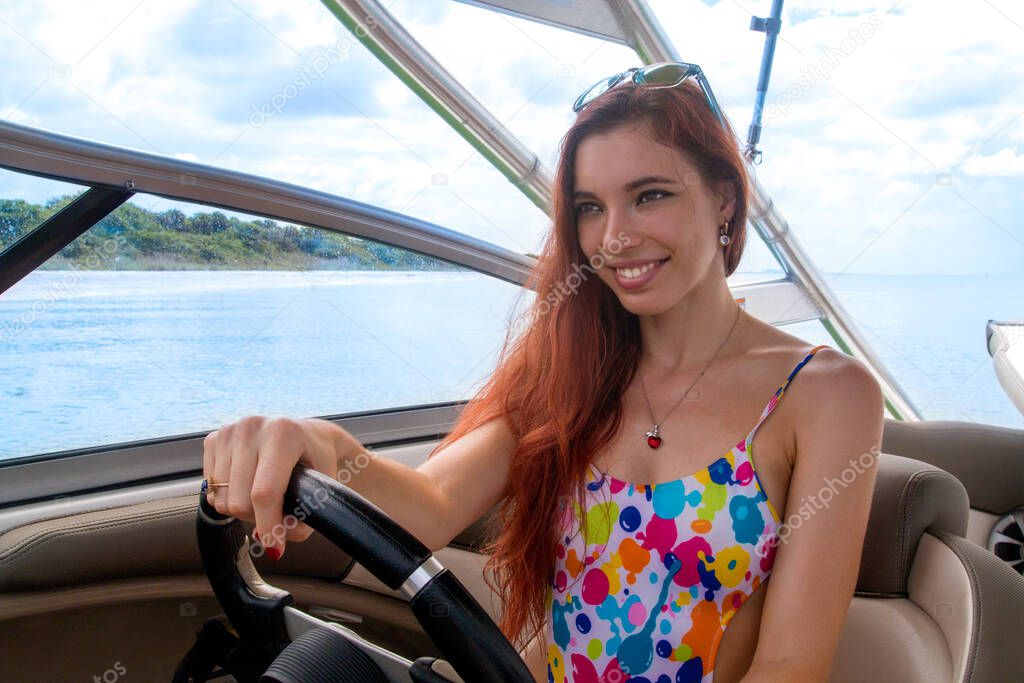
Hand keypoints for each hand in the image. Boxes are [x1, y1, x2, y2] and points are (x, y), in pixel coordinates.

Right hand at [202, 415, 340, 558]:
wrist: (309, 436)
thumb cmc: (317, 463)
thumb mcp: (321, 491)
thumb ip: (300, 522)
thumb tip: (268, 540)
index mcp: (284, 433)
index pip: (264, 492)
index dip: (268, 525)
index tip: (274, 547)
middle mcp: (253, 427)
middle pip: (238, 500)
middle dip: (257, 518)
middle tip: (276, 510)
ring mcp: (230, 430)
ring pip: (222, 499)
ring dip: (242, 508)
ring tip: (264, 495)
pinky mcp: (214, 438)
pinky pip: (211, 490)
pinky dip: (229, 496)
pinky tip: (248, 484)